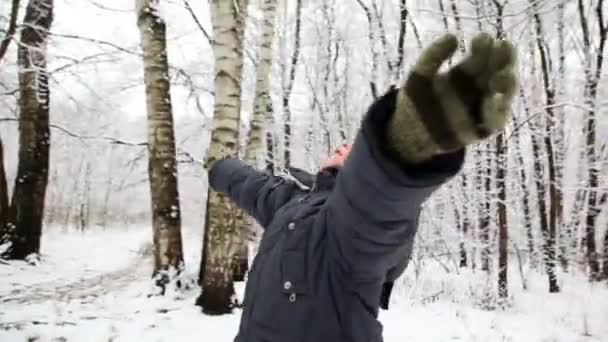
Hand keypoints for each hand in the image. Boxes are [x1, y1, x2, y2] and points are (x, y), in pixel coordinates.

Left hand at [388, 33, 517, 162]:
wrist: (408, 134)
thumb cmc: (416, 102)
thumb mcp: (419, 76)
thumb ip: (432, 57)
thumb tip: (453, 36)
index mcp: (465, 73)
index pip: (482, 55)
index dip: (484, 46)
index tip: (481, 39)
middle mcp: (478, 88)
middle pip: (498, 70)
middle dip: (504, 59)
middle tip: (504, 48)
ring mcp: (482, 107)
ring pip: (503, 93)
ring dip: (507, 83)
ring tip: (504, 75)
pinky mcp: (481, 128)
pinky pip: (496, 120)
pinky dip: (498, 110)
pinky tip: (494, 100)